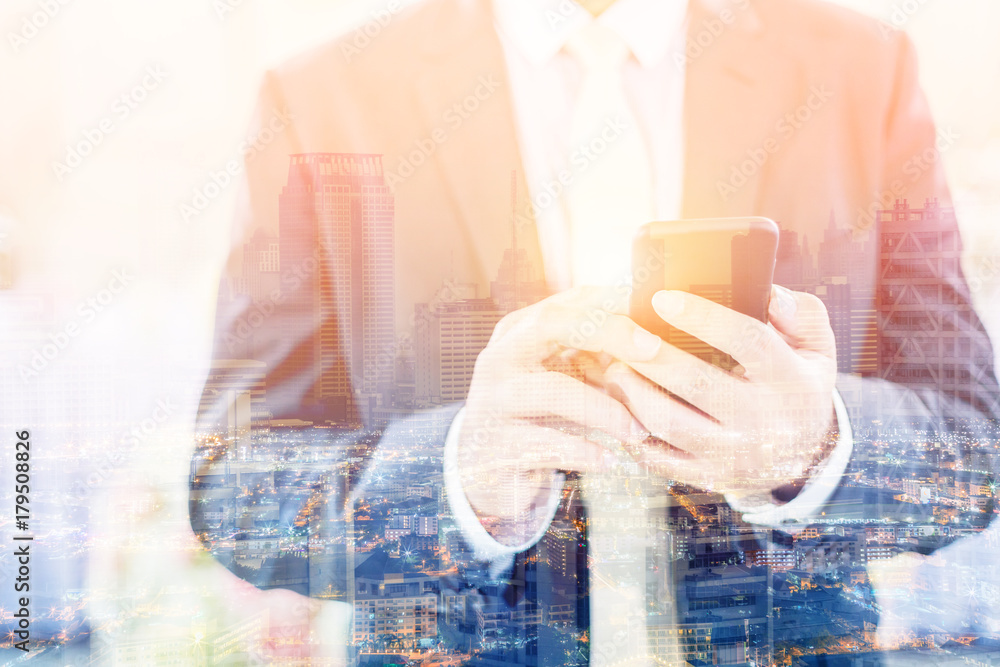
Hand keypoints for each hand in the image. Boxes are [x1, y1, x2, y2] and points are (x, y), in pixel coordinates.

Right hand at [456, 287, 660, 545]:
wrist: (487, 467)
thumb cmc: (541, 414)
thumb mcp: (567, 377)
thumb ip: (602, 356)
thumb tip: (666, 339)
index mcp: (520, 330)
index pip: (570, 301)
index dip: (618, 302)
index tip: (661, 313)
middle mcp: (500, 356)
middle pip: (552, 324)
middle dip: (608, 331)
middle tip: (653, 350)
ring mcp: (493, 400)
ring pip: (553, 390)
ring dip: (605, 409)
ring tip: (639, 431)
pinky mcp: (495, 446)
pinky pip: (546, 445)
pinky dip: (584, 453)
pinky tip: (611, 461)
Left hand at [604, 285, 837, 494]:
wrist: (805, 458)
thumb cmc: (798, 386)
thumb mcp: (816, 348)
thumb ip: (800, 315)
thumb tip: (772, 296)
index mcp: (790, 380)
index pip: (746, 340)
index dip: (702, 317)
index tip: (661, 298)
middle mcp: (762, 420)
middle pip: (696, 382)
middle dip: (651, 355)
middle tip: (622, 333)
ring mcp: (733, 454)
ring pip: (670, 423)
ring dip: (633, 392)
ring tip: (614, 367)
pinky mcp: (708, 476)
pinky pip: (659, 460)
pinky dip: (632, 434)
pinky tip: (618, 407)